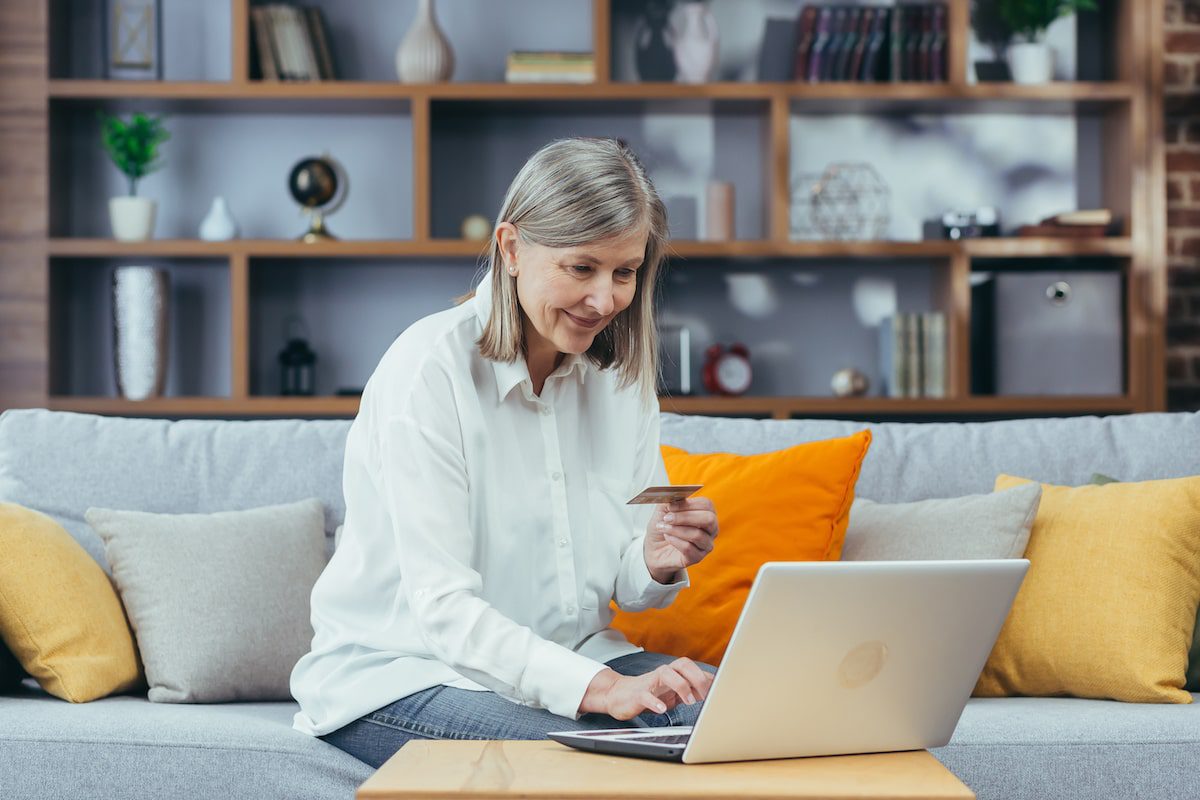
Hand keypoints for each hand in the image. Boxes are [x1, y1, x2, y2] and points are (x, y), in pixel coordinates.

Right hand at [578, 659, 714, 719]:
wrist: (619, 696)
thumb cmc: (650, 693)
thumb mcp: (672, 691)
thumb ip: (690, 688)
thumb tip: (713, 689)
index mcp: (673, 673)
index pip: (693, 668)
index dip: (707, 678)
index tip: (718, 692)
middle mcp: (663, 674)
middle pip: (683, 664)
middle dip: (697, 678)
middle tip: (706, 695)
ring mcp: (650, 682)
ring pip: (666, 673)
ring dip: (681, 686)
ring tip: (690, 701)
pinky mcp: (637, 694)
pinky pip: (646, 695)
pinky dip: (655, 703)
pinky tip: (662, 710)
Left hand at [644, 496, 717, 581]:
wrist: (654, 548)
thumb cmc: (663, 526)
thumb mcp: (663, 509)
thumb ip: (670, 500)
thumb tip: (675, 495)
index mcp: (705, 513)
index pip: (707, 505)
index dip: (688, 504)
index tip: (670, 506)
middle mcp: (710, 529)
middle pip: (708, 519)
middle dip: (685, 517)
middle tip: (667, 518)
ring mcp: (706, 544)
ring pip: (697, 535)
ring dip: (676, 530)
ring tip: (663, 528)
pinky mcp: (697, 557)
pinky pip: (689, 548)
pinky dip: (675, 541)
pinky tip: (667, 538)